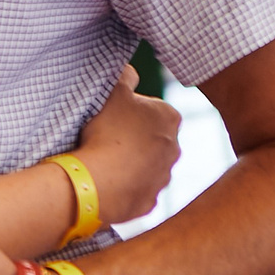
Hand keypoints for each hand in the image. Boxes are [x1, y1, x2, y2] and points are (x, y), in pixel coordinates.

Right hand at [74, 63, 181, 226]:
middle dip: (135, 137)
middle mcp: (176, 148)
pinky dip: (125, 186)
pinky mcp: (151, 201)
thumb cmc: (107, 132)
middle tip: (107, 136)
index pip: (153, 109)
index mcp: (170, 117)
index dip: (132, 111)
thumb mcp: (113, 91)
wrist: (98, 181)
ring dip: (131, 162)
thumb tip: (131, 72)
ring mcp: (164, 177)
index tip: (113, 115)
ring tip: (105, 160)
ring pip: (147, 165)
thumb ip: (125, 76)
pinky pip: (137, 189)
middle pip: (154, 138)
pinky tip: (107, 181)